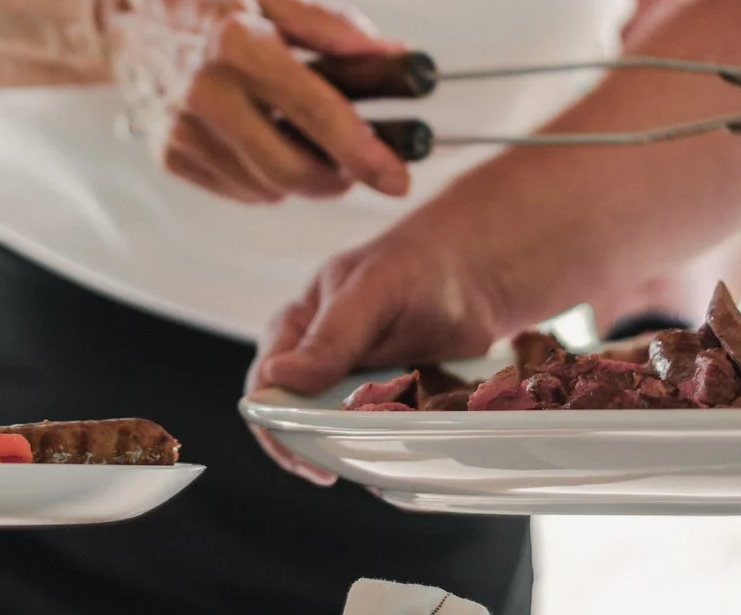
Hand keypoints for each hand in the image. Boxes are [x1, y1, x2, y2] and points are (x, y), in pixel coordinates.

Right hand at [70, 0, 413, 204]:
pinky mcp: (169, 154)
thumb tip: (391, 54)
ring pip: (267, 187)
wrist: (127, 14)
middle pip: (291, 168)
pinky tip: (263, 140)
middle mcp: (206, 92)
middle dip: (337, 178)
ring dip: (301, 176)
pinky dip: (265, 177)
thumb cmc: (206, 0)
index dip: (363, 150)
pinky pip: (238, 189)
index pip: (315, 110)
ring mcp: (183, 129)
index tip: (397, 176)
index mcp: (238, 44)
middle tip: (360, 164)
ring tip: (306, 138)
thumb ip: (333, 26)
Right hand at [246, 216, 513, 480]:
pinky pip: (377, 438)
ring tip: (385, 466)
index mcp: (294, 328)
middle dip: (322, 450)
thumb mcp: (372, 292)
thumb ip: (330, 336)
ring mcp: (351, 385)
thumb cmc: (414, 268)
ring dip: (360, 453)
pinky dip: (390, 450)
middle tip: (352, 472)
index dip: (278, 431)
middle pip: (297, 422)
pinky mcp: (386, 403)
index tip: (314, 463)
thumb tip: (278, 376)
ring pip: (338, 437)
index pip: (265, 390)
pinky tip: (406, 457)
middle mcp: (315, 361)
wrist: (475, 271)